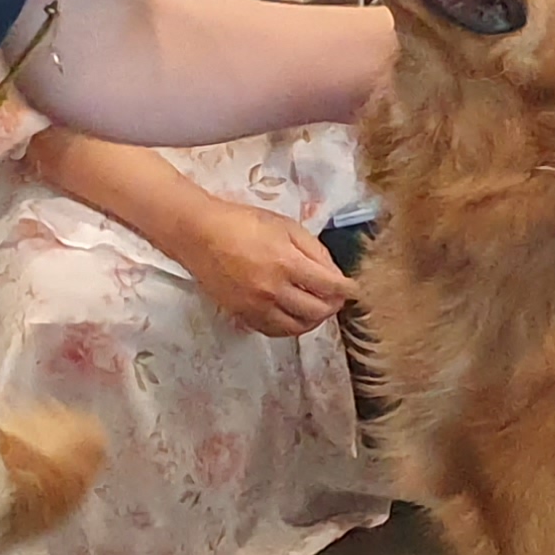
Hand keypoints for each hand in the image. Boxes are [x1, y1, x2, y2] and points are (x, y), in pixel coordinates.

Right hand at [168, 201, 352, 337]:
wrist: (200, 235)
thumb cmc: (243, 223)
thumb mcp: (285, 226)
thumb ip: (314, 250)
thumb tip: (334, 274)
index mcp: (287, 263)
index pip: (329, 286)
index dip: (347, 289)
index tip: (354, 289)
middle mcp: (273, 290)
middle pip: (317, 311)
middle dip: (333, 306)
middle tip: (337, 298)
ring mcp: (256, 306)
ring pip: (297, 327)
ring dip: (314, 320)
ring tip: (318, 308)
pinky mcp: (242, 315)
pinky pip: (274, 331)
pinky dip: (291, 327)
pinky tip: (295, 316)